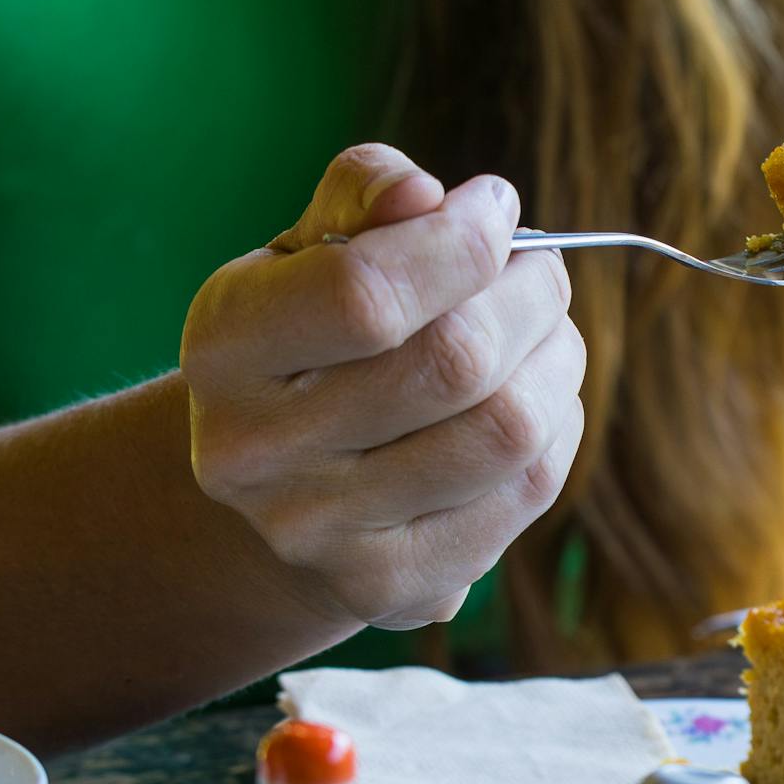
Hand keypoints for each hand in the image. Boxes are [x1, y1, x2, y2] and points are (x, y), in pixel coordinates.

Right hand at [181, 145, 586, 630]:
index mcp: (225, 346)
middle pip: (454, 365)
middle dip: (530, 297)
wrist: (281, 477)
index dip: (461, 243)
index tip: (496, 208)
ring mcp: (318, 533)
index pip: (365, 296)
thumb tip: (420, 195)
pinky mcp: (387, 588)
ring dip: (559, 362)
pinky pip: (524, 495)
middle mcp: (254, 453)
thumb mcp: (311, 248)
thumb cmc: (315, 331)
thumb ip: (362, 196)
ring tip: (548, 333)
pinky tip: (535, 402)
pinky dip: (556, 431)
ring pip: (506, 434)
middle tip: (541, 273)